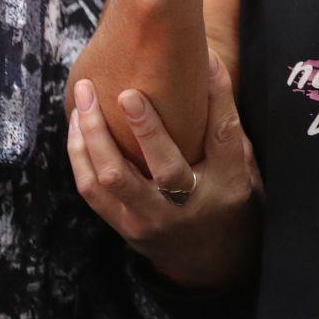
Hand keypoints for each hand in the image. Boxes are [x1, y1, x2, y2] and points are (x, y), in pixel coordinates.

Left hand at [68, 54, 258, 289]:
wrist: (208, 260)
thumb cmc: (224, 196)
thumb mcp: (240, 165)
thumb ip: (223, 126)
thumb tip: (206, 64)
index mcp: (229, 185)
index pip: (224, 135)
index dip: (218, 96)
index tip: (207, 58)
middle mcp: (189, 206)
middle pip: (165, 166)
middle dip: (144, 127)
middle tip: (126, 92)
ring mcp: (151, 220)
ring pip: (112, 178)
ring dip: (93, 135)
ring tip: (84, 99)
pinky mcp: (123, 225)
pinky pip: (91, 189)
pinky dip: (79, 153)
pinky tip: (77, 124)